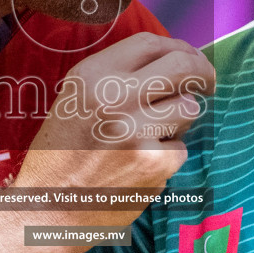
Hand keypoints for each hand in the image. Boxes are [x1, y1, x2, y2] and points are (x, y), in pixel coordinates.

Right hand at [0, 32, 214, 252]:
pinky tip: (140, 167)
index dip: (177, 47)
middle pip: (182, 65)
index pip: (150, 42)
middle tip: (207, 83)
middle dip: (202, 73)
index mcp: (91, 76)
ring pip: (188, 109)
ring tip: (150, 138)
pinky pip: (180, 149)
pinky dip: (167, 158)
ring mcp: (136, 131)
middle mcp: (114, 97)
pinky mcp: (153, 164)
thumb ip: (115, 78)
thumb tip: (170, 61)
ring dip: (178, 122)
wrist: (47, 210)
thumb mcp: (74, 101)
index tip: (188, 58)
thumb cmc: (60, 156)